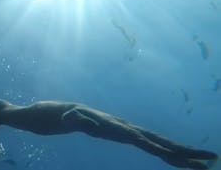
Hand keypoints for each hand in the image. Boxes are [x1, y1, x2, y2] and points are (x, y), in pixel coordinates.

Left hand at [63, 107, 217, 168]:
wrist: (76, 114)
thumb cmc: (73, 118)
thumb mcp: (71, 119)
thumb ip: (75, 120)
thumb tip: (75, 119)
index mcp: (120, 129)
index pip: (143, 141)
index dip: (159, 148)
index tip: (176, 157)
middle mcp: (132, 130)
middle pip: (162, 142)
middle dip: (186, 152)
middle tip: (211, 159)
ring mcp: (135, 134)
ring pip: (164, 146)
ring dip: (185, 155)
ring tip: (207, 165)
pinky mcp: (134, 138)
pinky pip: (157, 149)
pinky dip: (172, 156)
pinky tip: (184, 163)